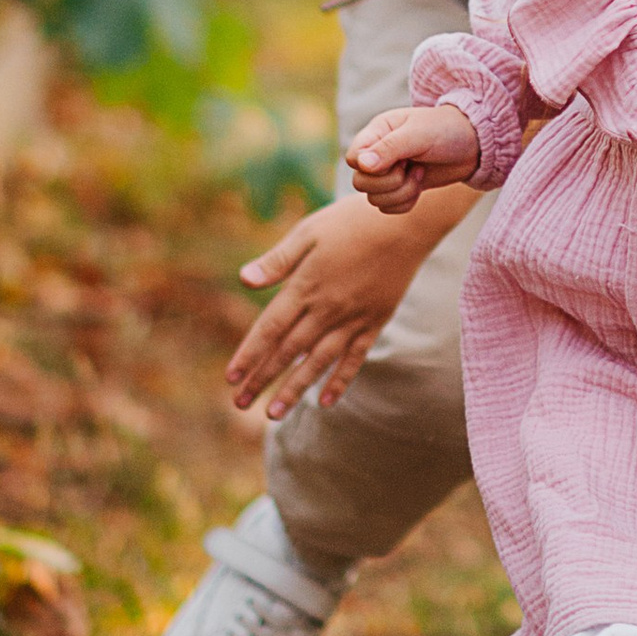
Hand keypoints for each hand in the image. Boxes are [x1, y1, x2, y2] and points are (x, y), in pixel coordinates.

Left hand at [226, 187, 466, 419]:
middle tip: (240, 404)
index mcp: (306, 286)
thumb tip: (243, 280)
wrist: (406, 222)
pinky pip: (355, 358)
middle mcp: (327, 309)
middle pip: (289, 351)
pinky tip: (325, 402)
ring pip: (318, 361)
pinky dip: (339, 380)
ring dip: (294, 389)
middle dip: (262, 378)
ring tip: (273, 415)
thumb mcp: (308, 232)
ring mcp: (353, 318)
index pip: (270, 328)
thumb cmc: (351, 220)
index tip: (230, 379)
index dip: (249, 354)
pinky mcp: (375, 321)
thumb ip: (277, 261)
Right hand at [346, 97, 480, 212]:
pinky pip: (388, 208)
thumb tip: (361, 165)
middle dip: (390, 183)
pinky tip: (421, 184)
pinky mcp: (400, 188)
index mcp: (377, 132)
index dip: (370, 167)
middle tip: (411, 166)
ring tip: (420, 173)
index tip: (398, 159)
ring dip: (401, 193)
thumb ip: (390, 148)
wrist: (475, 145)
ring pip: (374, 199)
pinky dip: (406, 202)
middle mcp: (378, 152)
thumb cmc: (447, 130)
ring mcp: (388, 172)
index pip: (352, 158)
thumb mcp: (419, 135)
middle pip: (359, 183)